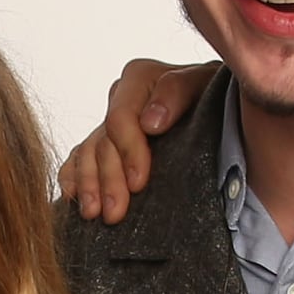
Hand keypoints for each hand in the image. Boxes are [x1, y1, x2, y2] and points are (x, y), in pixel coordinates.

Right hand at [55, 58, 215, 223]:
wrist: (221, 114)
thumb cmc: (216, 98)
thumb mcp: (204, 85)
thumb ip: (176, 92)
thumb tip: (149, 122)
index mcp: (139, 79)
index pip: (120, 118)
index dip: (128, 151)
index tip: (139, 182)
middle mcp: (120, 101)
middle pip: (102, 142)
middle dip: (108, 179)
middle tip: (115, 213)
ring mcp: (110, 126)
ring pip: (87, 155)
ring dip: (88, 186)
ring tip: (93, 214)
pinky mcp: (104, 147)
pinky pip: (77, 161)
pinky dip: (73, 180)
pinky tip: (74, 200)